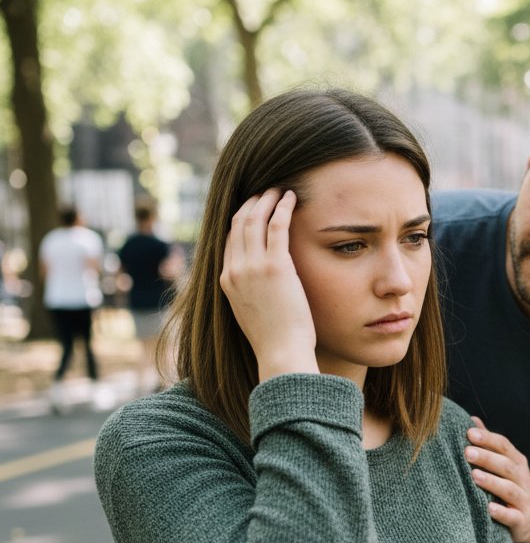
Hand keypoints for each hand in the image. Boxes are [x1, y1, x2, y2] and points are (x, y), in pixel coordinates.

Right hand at [220, 189, 318, 380]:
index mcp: (226, 281)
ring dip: (266, 200)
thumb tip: (260, 288)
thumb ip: (250, 294)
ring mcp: (253, 267)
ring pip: (255, 219)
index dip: (240, 219)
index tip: (253, 208)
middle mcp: (234, 270)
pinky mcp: (275, 266)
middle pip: (238, 224)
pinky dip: (282, 208)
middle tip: (265, 191)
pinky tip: (290, 198)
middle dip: (252, 203)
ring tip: (278, 190)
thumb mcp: (252, 314)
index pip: (229, 240)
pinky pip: (277, 226)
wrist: (281, 353)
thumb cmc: (274, 339)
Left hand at [465, 417, 529, 542]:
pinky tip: (489, 508)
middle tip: (467, 452)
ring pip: (509, 489)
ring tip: (474, 476)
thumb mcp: (504, 464)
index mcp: (516, 462)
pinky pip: (512, 516)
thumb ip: (489, 444)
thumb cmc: (512, 486)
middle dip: (487, 458)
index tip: (468, 432)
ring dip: (492, 482)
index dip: (487, 438)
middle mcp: (522, 478)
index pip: (504, 446)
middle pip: (506, 465)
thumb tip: (471, 421)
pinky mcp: (522, 520)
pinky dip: (501, 513)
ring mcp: (523, 500)